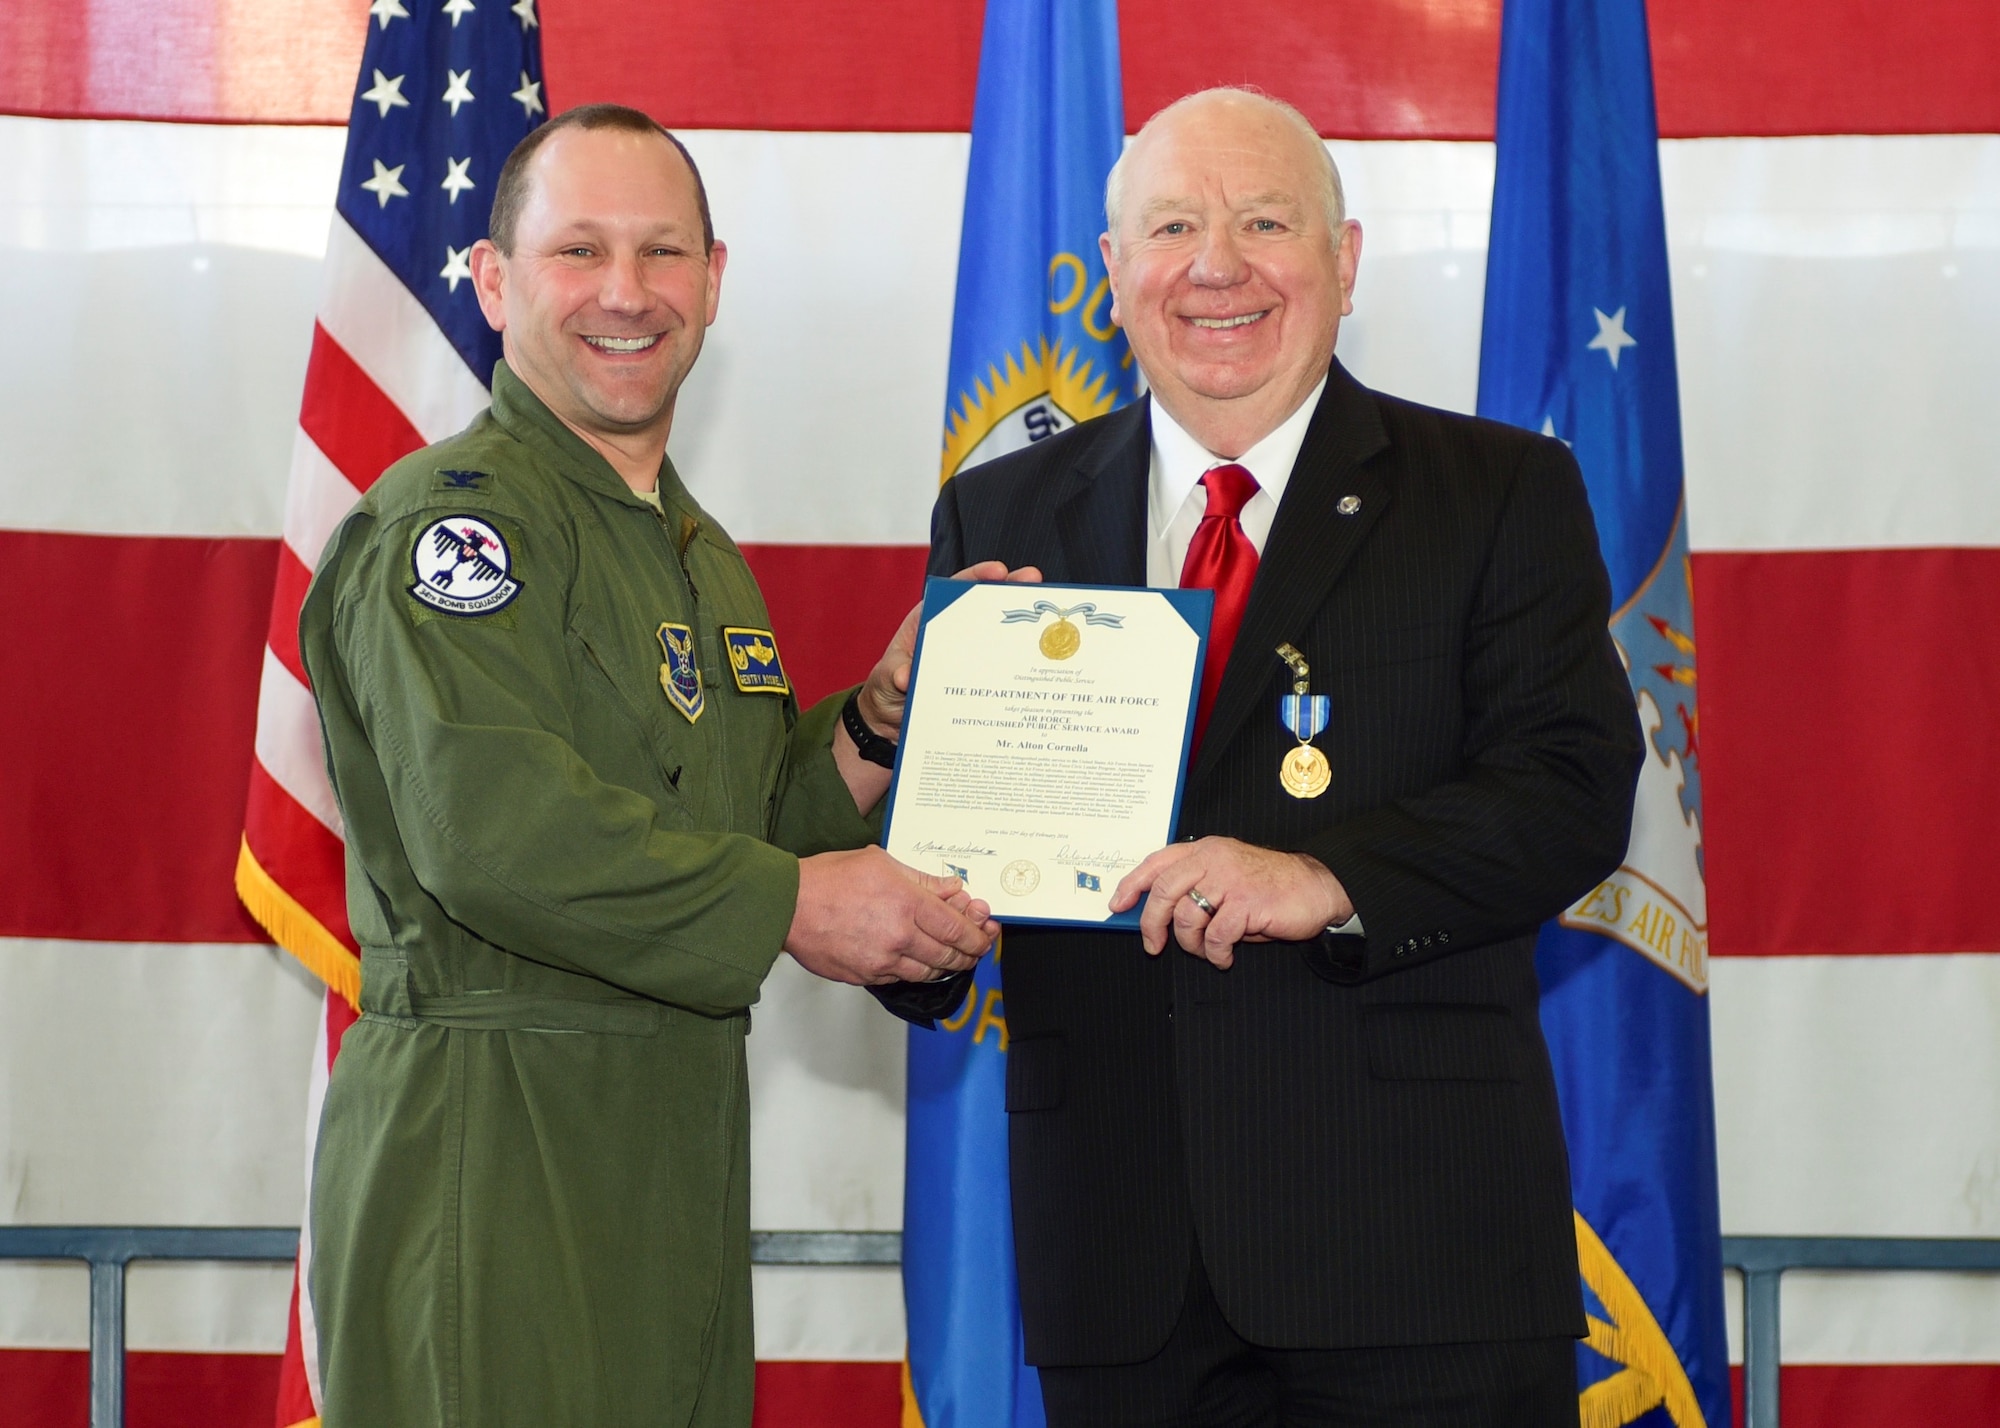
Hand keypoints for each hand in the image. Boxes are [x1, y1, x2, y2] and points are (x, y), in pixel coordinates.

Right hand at [786, 847, 999, 984]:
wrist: (788, 906)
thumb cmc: (828, 880)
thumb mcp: (882, 863)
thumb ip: (923, 880)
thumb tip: (953, 888)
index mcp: (906, 903)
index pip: (957, 928)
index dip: (978, 935)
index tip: (986, 934)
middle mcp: (898, 935)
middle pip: (950, 955)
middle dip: (970, 953)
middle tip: (977, 947)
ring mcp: (882, 960)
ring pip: (929, 972)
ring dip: (947, 966)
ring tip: (953, 956)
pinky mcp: (867, 976)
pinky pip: (902, 978)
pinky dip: (917, 971)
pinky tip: (919, 960)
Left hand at [854, 561, 1042, 736]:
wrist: (892, 726)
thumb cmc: (885, 693)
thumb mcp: (885, 681)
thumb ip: (894, 675)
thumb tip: (906, 676)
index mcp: (930, 623)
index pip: (955, 591)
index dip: (977, 577)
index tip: (998, 571)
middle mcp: (954, 636)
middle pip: (986, 608)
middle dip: (1011, 591)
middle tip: (1035, 581)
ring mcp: (970, 658)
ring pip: (999, 637)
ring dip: (1024, 628)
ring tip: (1047, 619)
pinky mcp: (980, 682)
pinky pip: (1002, 671)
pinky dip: (1021, 667)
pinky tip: (1042, 663)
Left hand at [1109, 837, 1352, 969]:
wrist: (1316, 886)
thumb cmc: (1270, 885)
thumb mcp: (1228, 876)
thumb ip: (1197, 886)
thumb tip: (1159, 916)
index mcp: (1205, 850)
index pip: (1157, 862)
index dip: (1132, 884)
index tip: (1117, 905)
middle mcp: (1213, 859)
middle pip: (1163, 890)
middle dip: (1151, 923)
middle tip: (1154, 945)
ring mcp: (1230, 879)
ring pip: (1187, 916)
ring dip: (1191, 944)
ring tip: (1207, 951)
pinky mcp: (1247, 902)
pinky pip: (1216, 935)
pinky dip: (1216, 953)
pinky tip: (1225, 956)